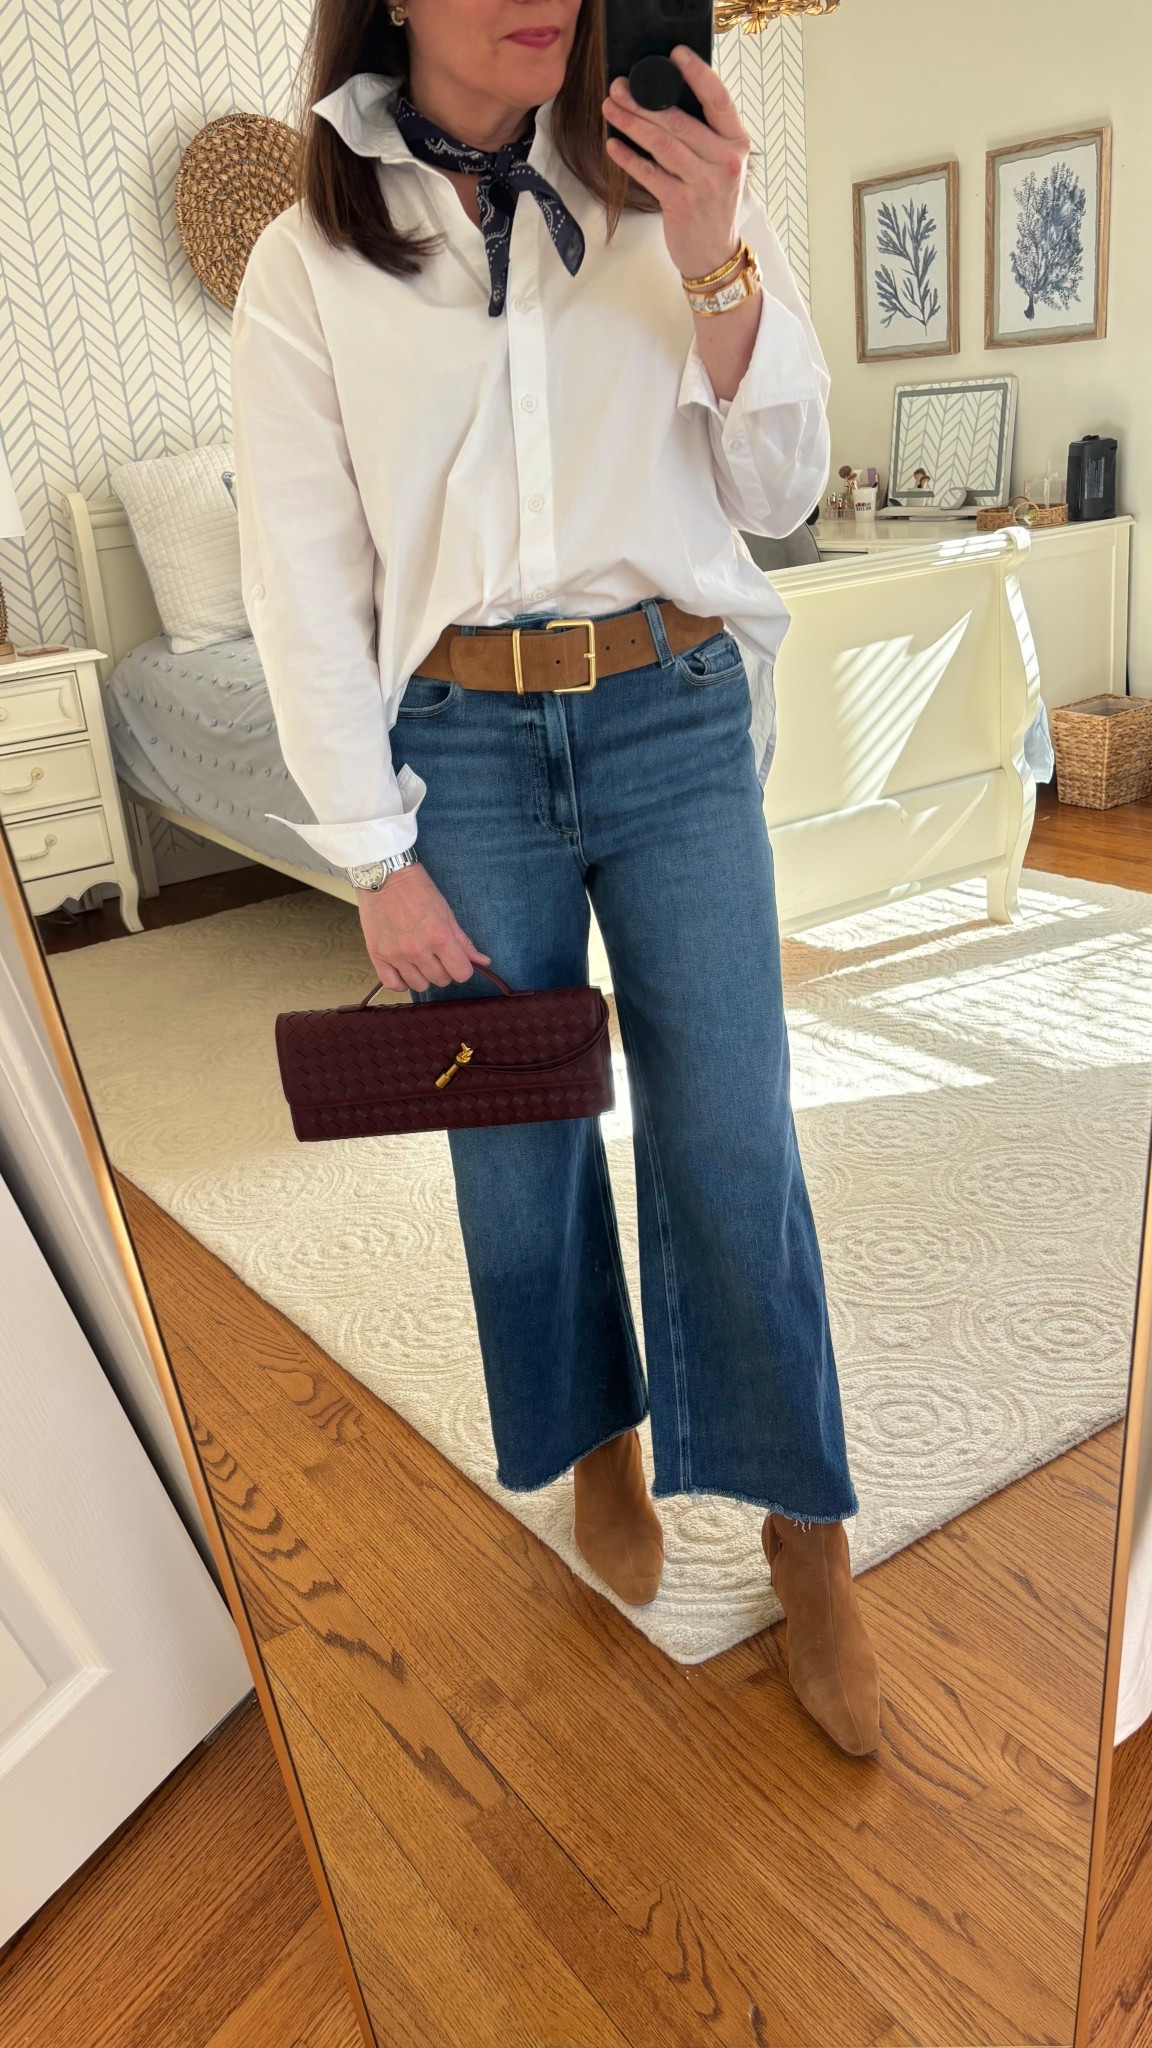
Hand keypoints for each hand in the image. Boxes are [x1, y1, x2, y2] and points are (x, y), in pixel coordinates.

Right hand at [357, 864, 490, 992]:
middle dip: (444, 970)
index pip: (461, 973)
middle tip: (437, 955)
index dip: (462, 968)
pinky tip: (404, 970)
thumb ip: (463, 941)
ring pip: (419, 986)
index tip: (457, 960)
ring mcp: (396, 955)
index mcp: (440, 937)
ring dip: (423, 976)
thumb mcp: (446, 913)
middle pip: (441, 980)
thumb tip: (483, 962)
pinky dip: (400, 982)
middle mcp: (418, 950)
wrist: (384, 876)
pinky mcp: (377, 955)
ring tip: (419, 960)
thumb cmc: (418, 890)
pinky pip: (392, 985)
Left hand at [601, 45, 749, 282]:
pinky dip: (628, 157)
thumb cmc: (713, 204)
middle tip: (619, 87)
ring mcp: (704, 184)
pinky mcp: (680, 204)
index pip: (719, 100)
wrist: (714, 254)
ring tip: (611, 108)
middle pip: (680, 121)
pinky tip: (613, 144)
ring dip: (631, 123)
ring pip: (662, 144)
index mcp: (737, 144)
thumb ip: (705, 136)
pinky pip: (649, 173)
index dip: (697, 74)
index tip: (675, 55)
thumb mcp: (721, 165)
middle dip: (644, 101)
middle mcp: (725, 161)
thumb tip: (665, 100)